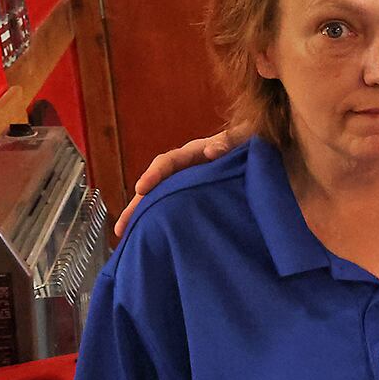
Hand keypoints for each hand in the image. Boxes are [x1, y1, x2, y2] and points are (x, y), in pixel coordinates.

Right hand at [113, 128, 242, 236]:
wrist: (258, 151)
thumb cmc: (249, 144)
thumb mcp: (241, 140)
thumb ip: (229, 143)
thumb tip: (212, 151)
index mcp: (192, 153)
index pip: (167, 162)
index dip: (153, 175)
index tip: (140, 189)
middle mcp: (183, 168)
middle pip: (154, 186)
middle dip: (136, 206)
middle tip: (121, 228)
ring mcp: (184, 183)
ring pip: (158, 200)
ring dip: (142, 216)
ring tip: (125, 237)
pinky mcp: (190, 197)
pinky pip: (170, 208)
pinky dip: (158, 221)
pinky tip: (149, 238)